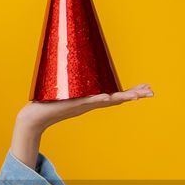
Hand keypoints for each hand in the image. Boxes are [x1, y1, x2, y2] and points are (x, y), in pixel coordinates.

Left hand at [18, 83, 153, 131]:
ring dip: (120, 98)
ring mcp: (81, 104)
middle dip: (134, 95)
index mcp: (91, 100)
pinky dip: (97, 99)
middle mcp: (89, 103)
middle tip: (151, 93)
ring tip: (136, 96)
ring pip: (105, 101)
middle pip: (116, 99)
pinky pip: (86, 101)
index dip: (131, 92)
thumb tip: (80, 66)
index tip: (147, 88)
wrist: (33, 117)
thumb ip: (76, 83)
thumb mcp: (68, 92)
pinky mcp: (70, 105)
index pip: (116, 95)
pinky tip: (107, 97)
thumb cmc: (50, 103)